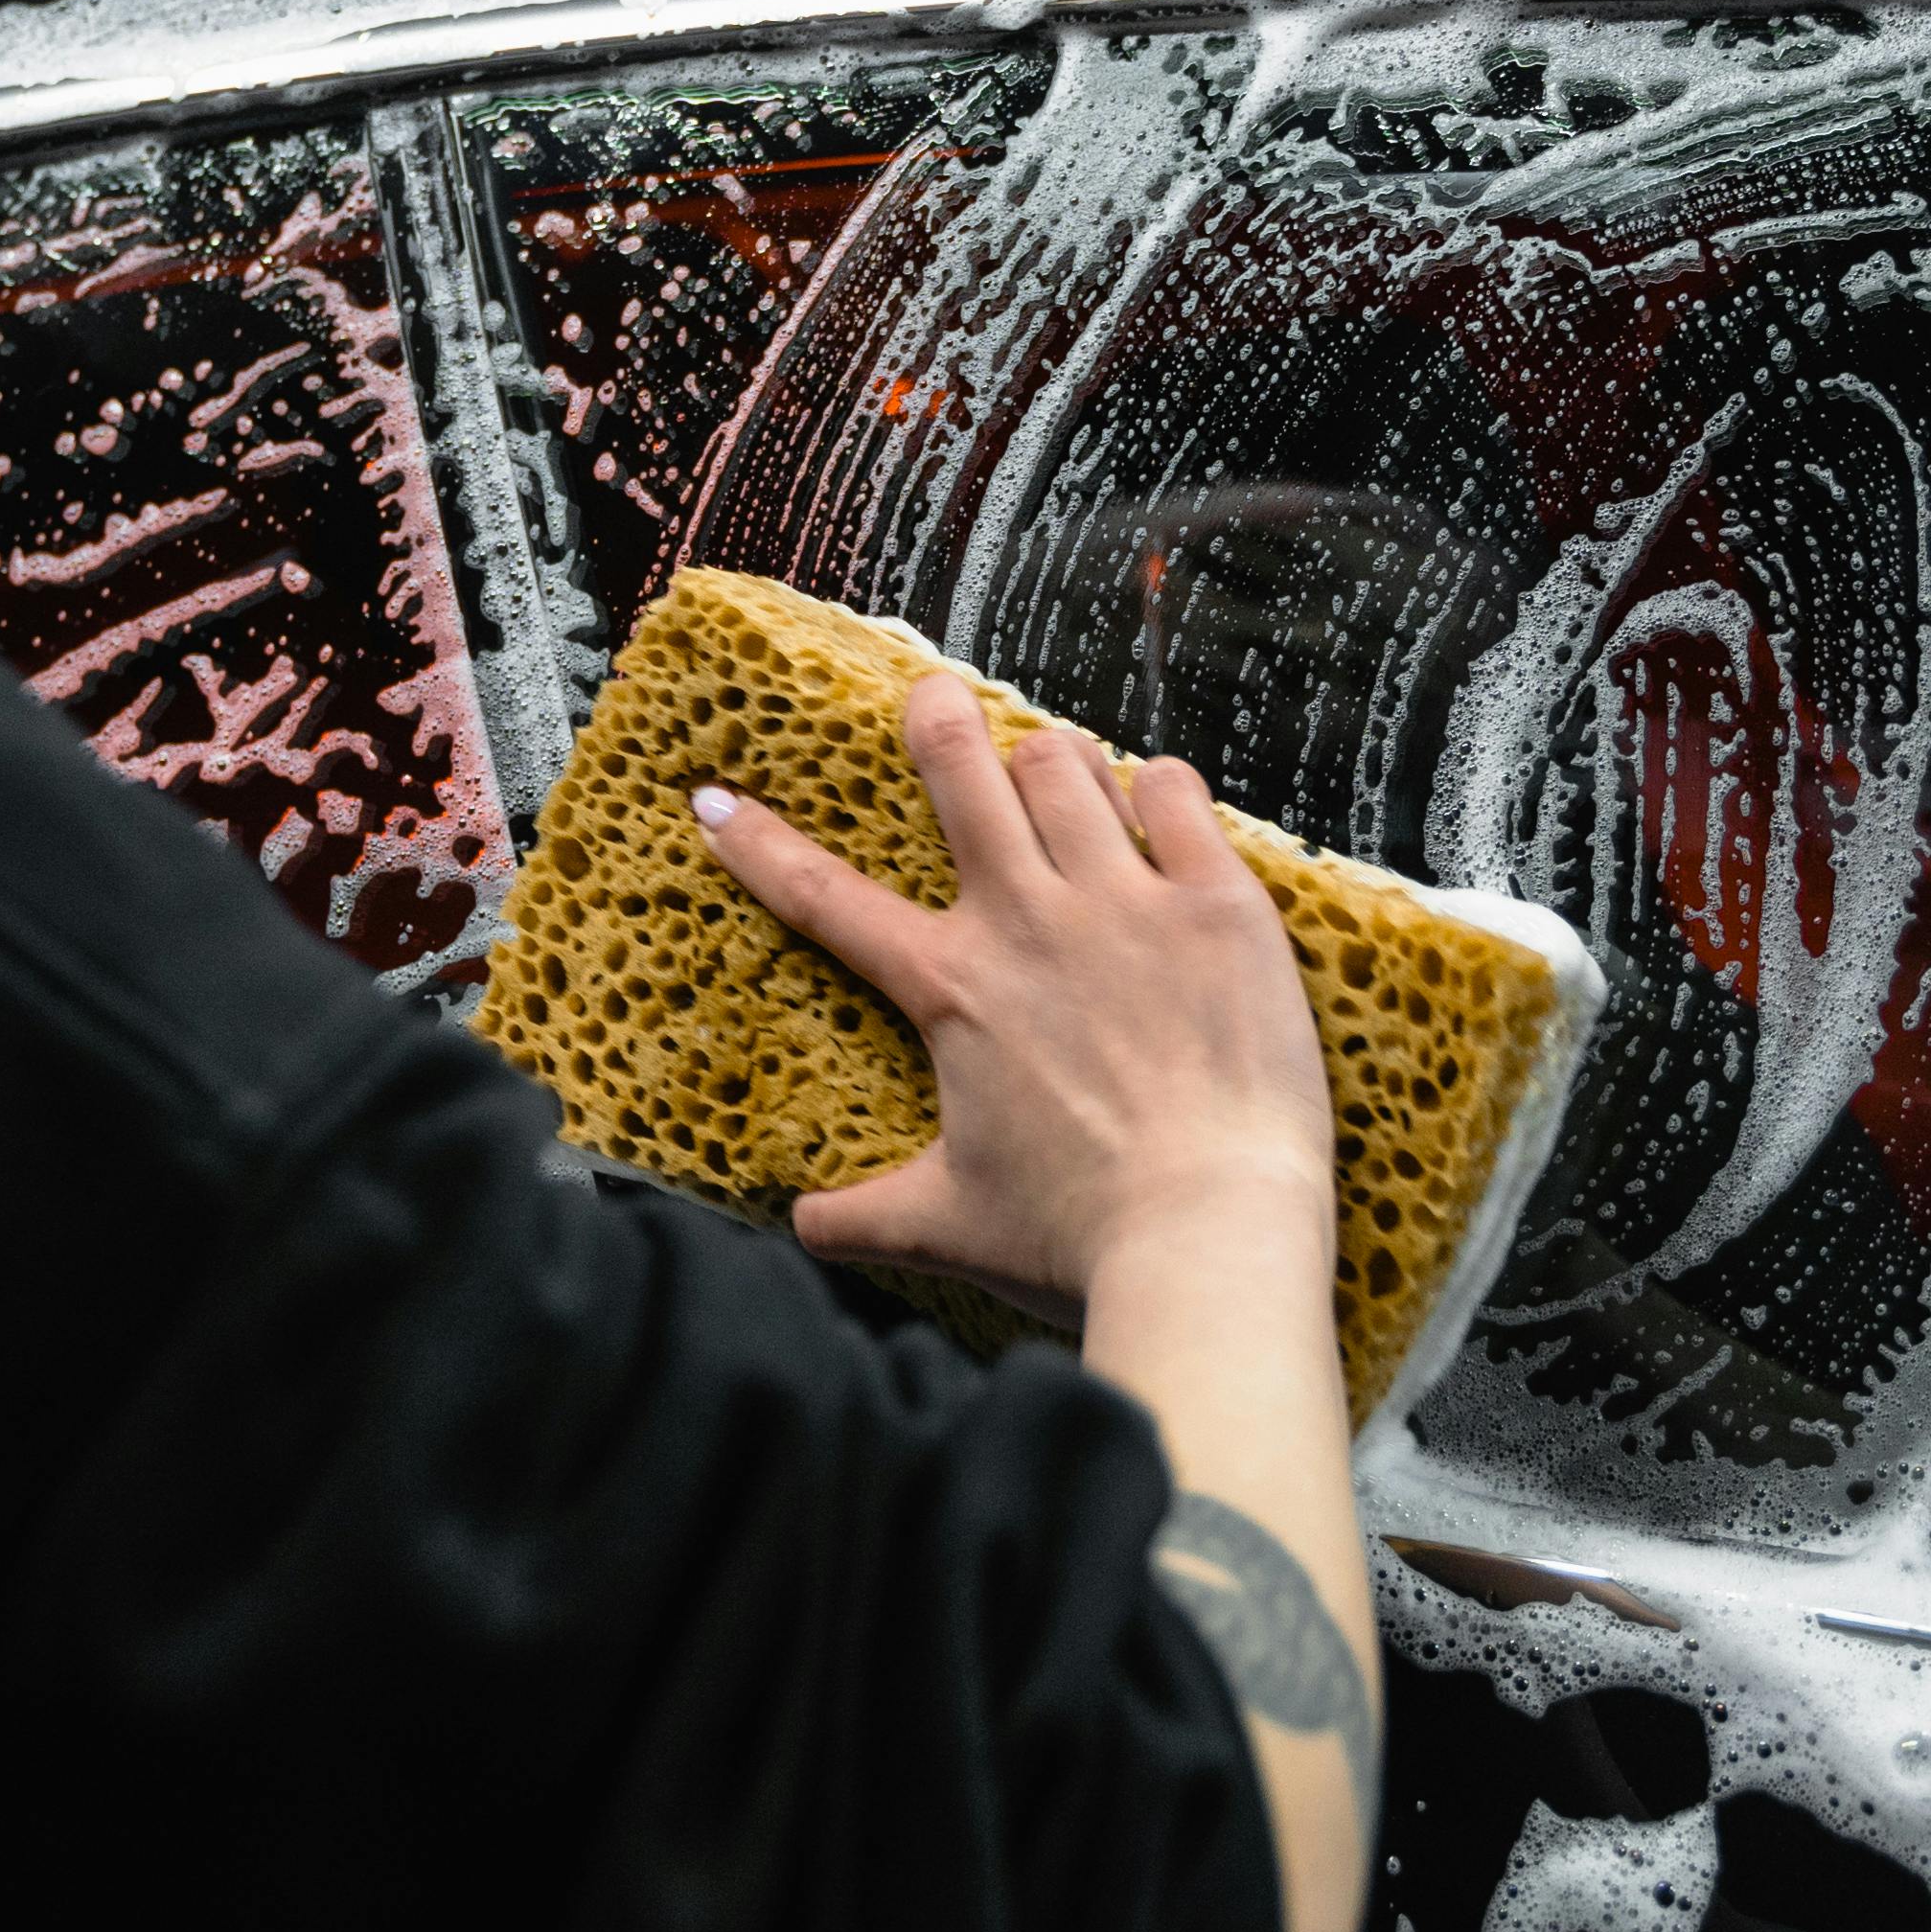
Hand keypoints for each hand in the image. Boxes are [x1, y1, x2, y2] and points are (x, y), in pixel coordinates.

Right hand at [693, 674, 1335, 1320]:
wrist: (1205, 1236)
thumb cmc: (1076, 1239)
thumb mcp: (950, 1228)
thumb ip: (865, 1217)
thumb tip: (802, 1225)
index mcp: (952, 989)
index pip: (826, 899)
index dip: (758, 845)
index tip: (714, 800)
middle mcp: (1028, 921)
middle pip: (963, 772)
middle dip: (936, 718)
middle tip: (932, 693)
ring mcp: (1126, 902)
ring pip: (1067, 767)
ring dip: (1052, 758)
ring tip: (1053, 761)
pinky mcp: (1217, 904)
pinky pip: (1177, 794)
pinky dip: (1160, 787)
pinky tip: (1158, 798)